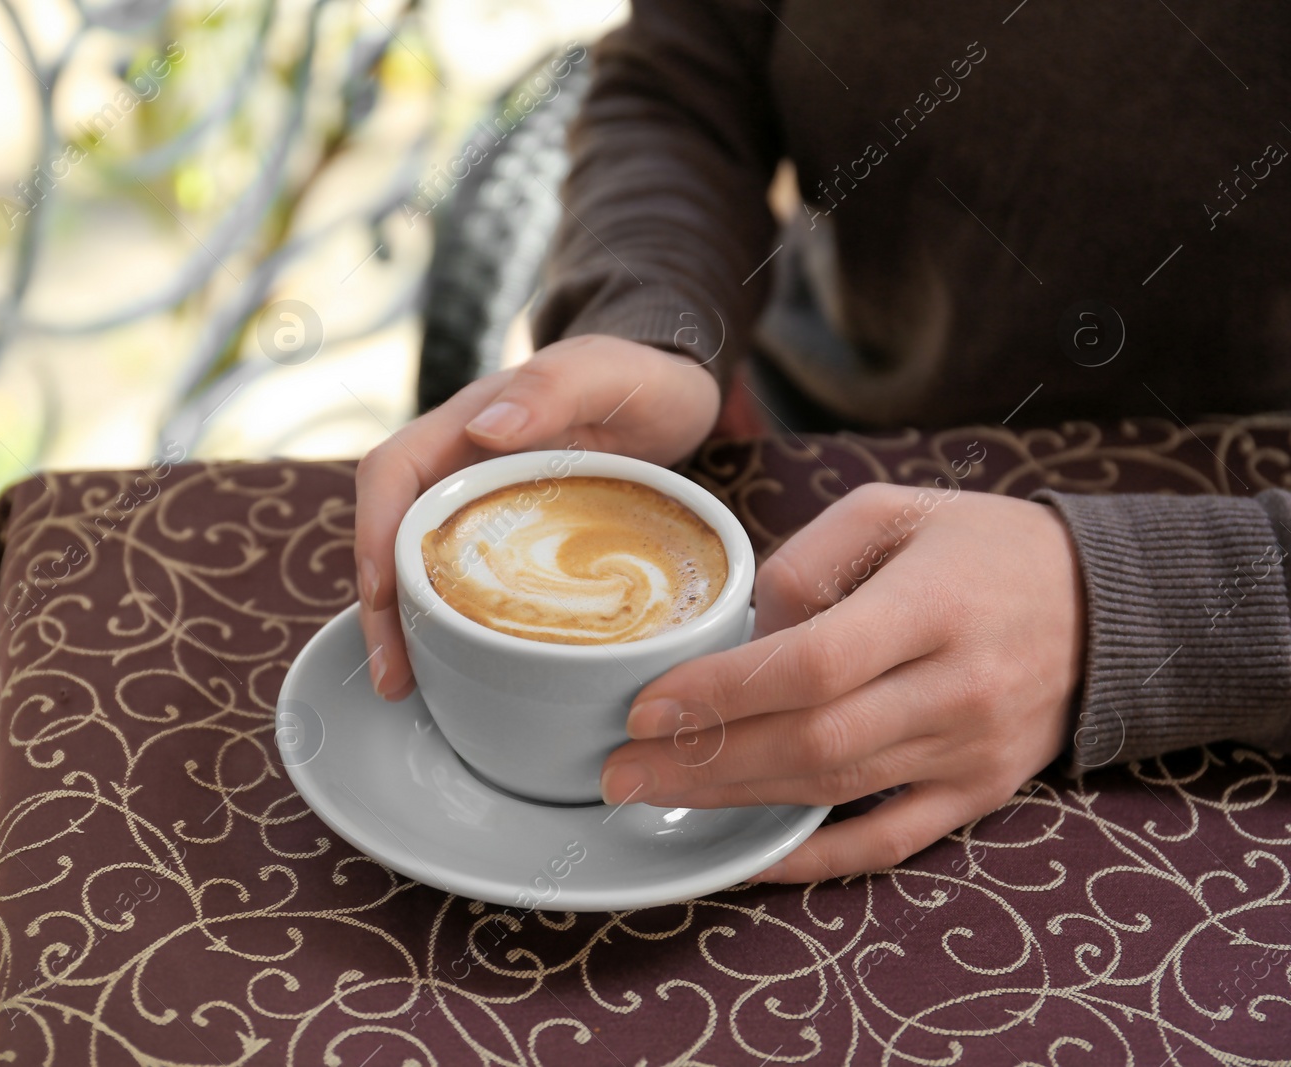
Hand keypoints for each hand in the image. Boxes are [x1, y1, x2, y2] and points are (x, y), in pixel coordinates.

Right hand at [354, 334, 720, 698]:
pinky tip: (453, 670)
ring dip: (402, 624)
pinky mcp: (501, 540)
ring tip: (404, 687)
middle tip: (391, 676)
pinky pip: (459, 581)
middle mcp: (458, 466)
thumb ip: (553, 388)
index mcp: (469, 422)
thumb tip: (480, 430)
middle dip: (378, 603)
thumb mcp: (609, 374)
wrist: (673, 399)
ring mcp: (477, 505)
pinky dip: (448, 625)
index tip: (382, 592)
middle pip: (390, 532)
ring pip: (416, 564)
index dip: (374, 530)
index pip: (392, 471)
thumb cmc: (642, 380)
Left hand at [600, 482, 1085, 881]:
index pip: (812, 664)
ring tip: (652, 795)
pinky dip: (812, 859)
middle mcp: (957, 688)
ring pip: (836, 792)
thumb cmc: (982, 547)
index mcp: (933, 606)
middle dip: (702, 762)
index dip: (720, 693)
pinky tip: (744, 856)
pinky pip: (887, 843)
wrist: (1107, 605)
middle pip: (812, 742)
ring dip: (734, 802)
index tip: (643, 705)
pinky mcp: (979, 793)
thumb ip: (805, 563)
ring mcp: (971, 752)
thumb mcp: (894, 512)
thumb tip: (737, 637)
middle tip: (617, 768)